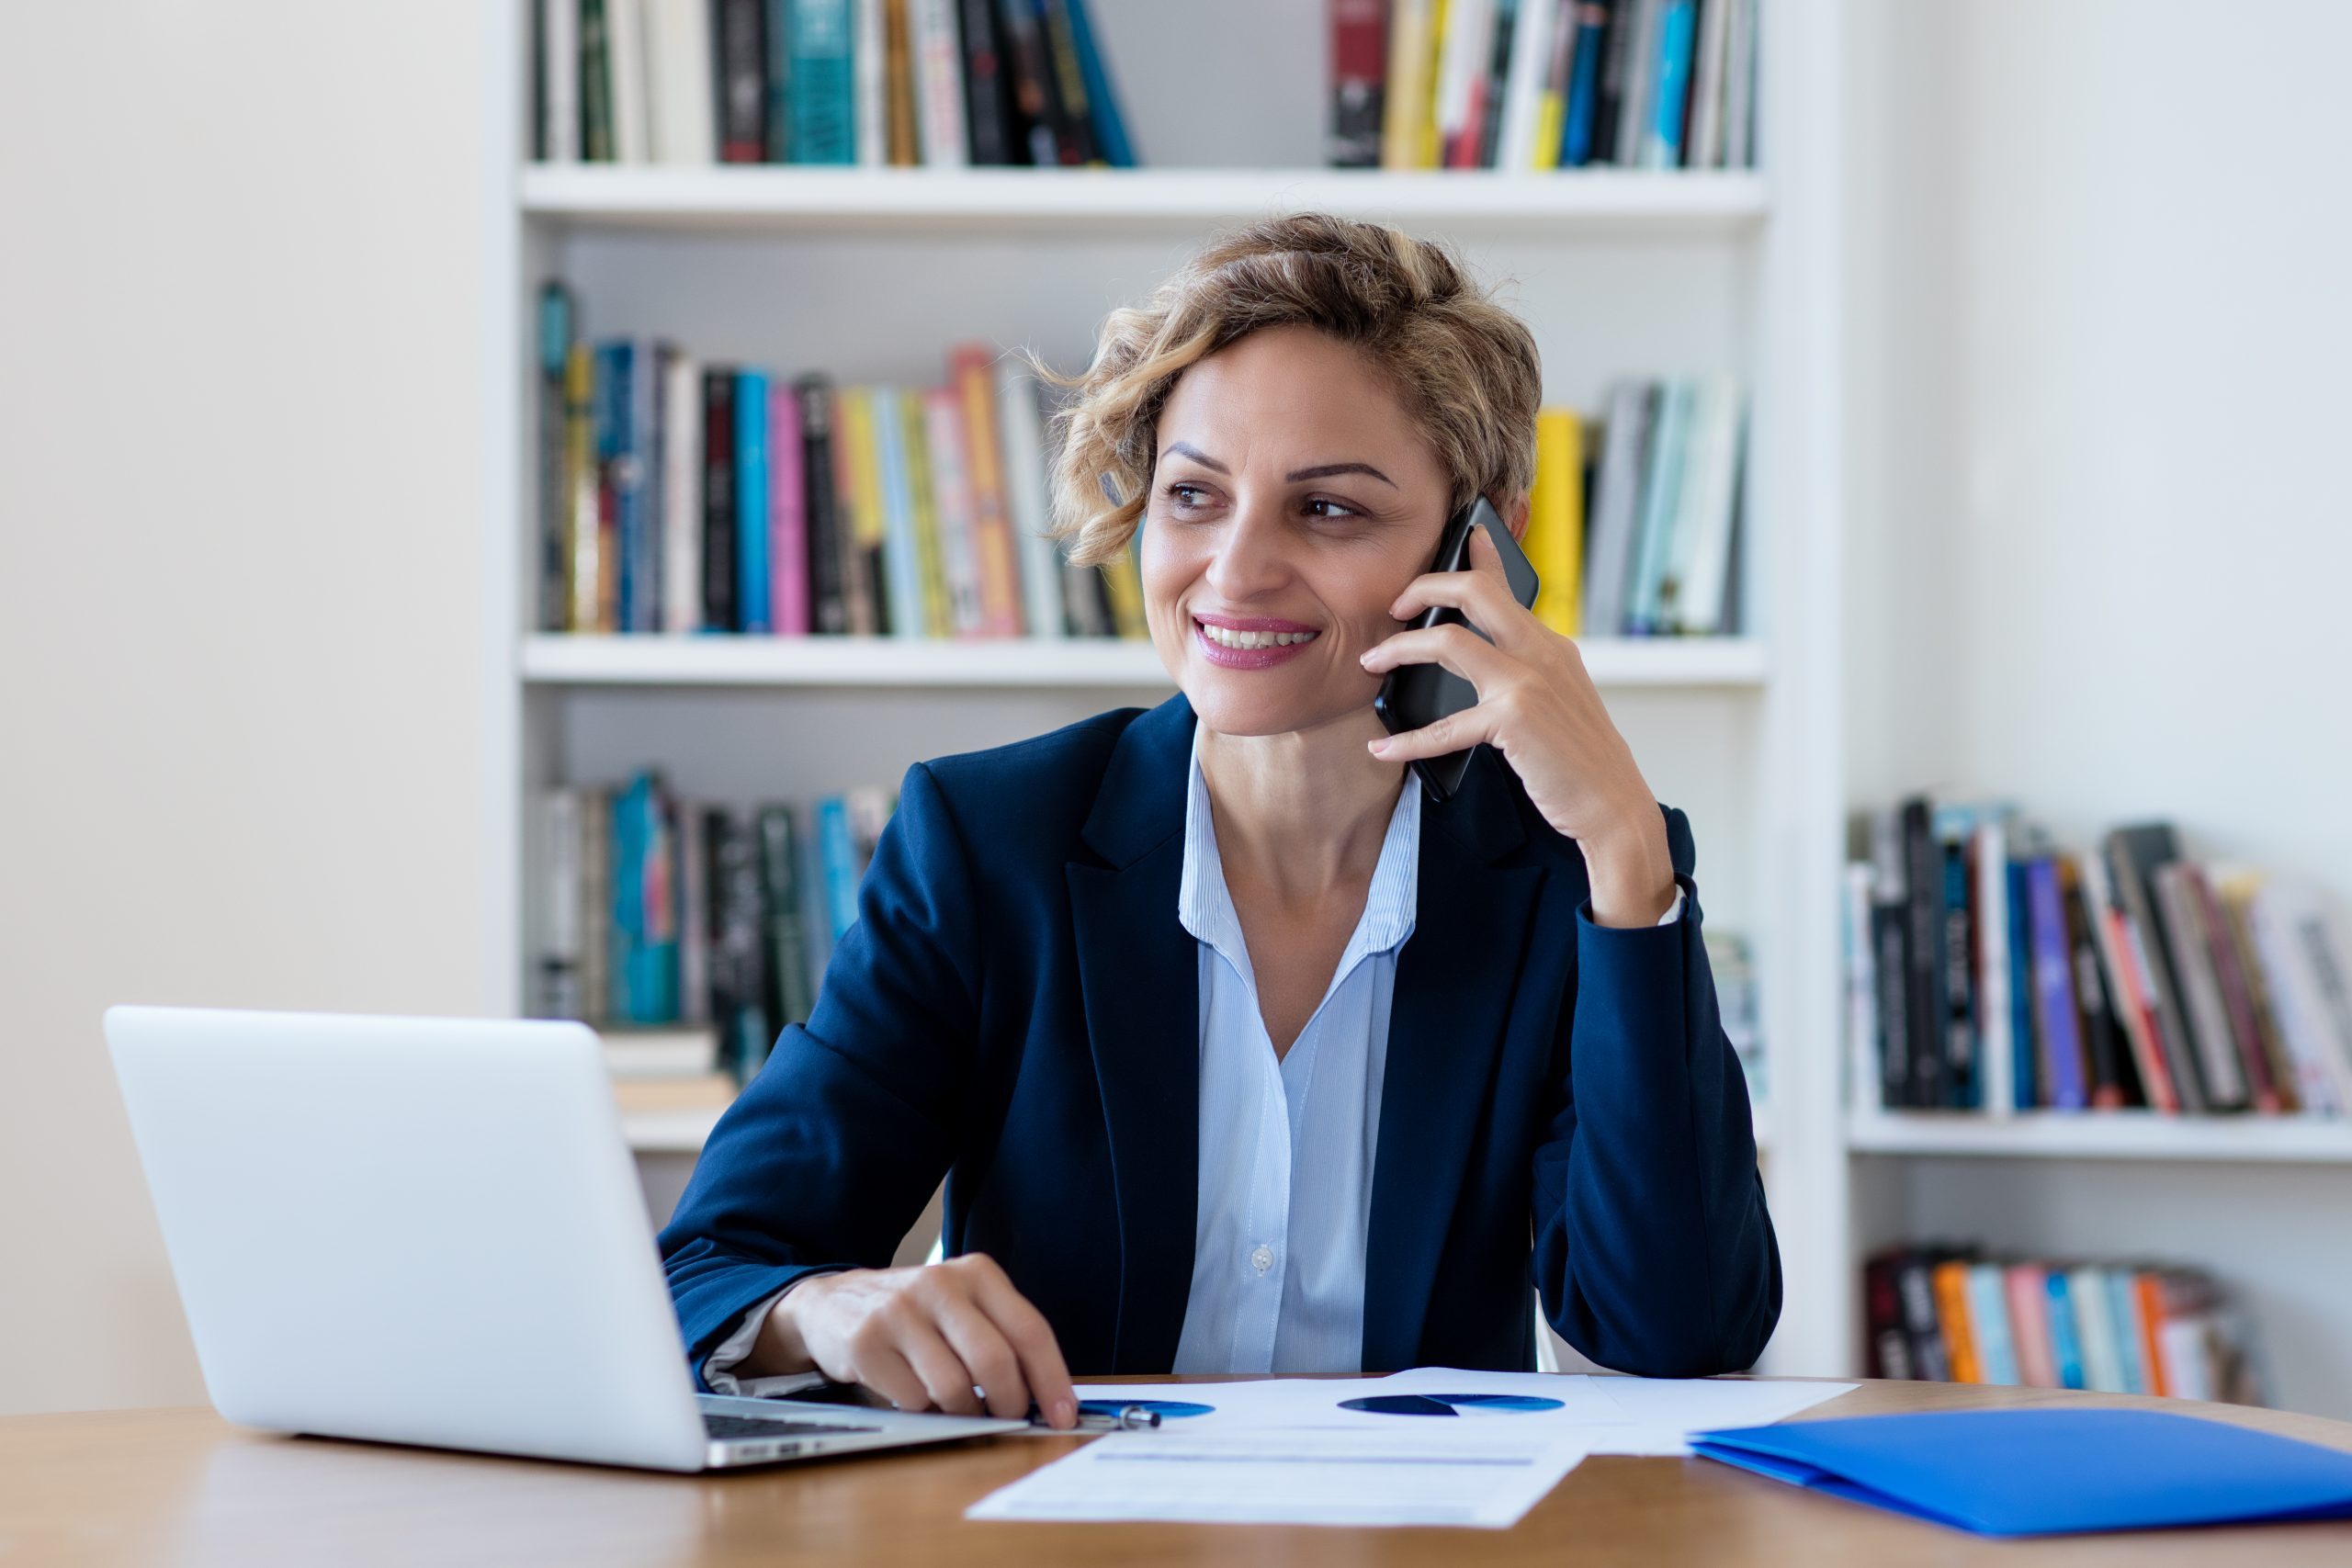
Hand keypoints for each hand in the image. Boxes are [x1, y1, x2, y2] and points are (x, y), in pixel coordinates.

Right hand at [756, 1254, 1077, 1427]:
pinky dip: (923, 1409)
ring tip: (957, 1405)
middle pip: (995, 1360)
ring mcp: (899, 1311)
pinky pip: (913, 1399)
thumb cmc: (915, 1314)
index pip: (1029, 1329)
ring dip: (964, 1411)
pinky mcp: (866, 1341)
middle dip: (1009, 1403)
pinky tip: (915, 1392)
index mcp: (976, 1273)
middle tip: (1008, 1418)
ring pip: (954, 1386)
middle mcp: (939, 1283)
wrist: (833, 1303)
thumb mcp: (962, 1307)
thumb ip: (1002, 1338)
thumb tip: (1047, 1396)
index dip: (1051, 1379)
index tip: (1063, 1414)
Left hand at [1359, 526, 1675, 926]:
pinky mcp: (1513, 718)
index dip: (1481, 555)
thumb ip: (1526, 672)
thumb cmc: (1580, 760)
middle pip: (1475, 592)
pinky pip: (1444, 726)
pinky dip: (1407, 739)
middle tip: (1393, 605)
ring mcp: (1527, 681)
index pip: (1508, 588)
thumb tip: (1480, 657)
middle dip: (1424, 586)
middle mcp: (1541, 652)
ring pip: (1448, 641)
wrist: (1613, 804)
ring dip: (1399, 649)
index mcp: (1551, 646)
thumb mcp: (1560, 701)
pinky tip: (1382, 747)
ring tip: (1371, 663)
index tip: (1461, 534)